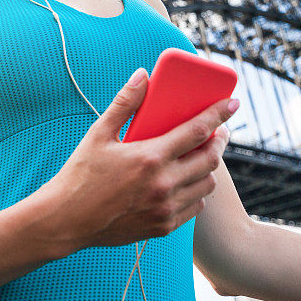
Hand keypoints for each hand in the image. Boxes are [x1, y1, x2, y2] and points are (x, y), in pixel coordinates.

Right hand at [45, 68, 235, 251]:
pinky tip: (185, 179)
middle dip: (220, 140)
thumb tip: (143, 74)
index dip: (219, 114)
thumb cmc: (81, 174)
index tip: (232, 103)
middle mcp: (163, 184)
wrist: (67, 220)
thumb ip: (125, 102)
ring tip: (200, 153)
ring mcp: (165, 208)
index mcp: (149, 157)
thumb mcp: (99, 133)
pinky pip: (194, 205)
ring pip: (206, 184)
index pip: (197, 130)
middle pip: (210, 159)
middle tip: (219, 129)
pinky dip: (197, 190)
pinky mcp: (163, 226)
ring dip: (209, 166)